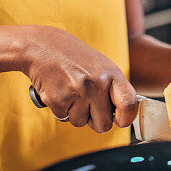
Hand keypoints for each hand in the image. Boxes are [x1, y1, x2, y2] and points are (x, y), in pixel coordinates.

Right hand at [22, 26, 136, 132]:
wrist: (42, 46)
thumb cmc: (74, 57)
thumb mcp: (101, 66)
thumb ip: (113, 88)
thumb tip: (124, 115)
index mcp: (112, 73)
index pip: (128, 104)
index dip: (126, 118)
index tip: (120, 121)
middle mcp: (97, 83)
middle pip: (104, 125)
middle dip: (95, 120)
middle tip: (87, 105)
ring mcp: (78, 92)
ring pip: (81, 122)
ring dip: (75, 112)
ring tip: (71, 91)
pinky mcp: (58, 100)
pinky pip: (63, 117)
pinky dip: (60, 108)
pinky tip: (59, 90)